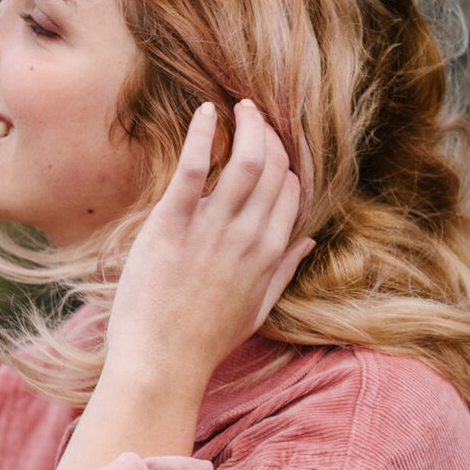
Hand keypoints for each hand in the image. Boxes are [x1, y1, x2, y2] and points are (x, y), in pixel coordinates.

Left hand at [105, 100, 313, 391]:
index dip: (284, 165)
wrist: (161, 362)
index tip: (270, 149)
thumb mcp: (256, 308)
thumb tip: (308, 242)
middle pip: (273, 169)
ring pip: (245, 162)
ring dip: (246, 126)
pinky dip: (204, 135)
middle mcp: (248, 237)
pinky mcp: (172, 225)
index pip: (291, 192)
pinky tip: (205, 113)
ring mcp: (212, 230)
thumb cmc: (202, 340)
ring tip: (238, 107)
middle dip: (269, 135)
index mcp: (269, 254)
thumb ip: (283, 270)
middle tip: (254, 115)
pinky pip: (195, 168)